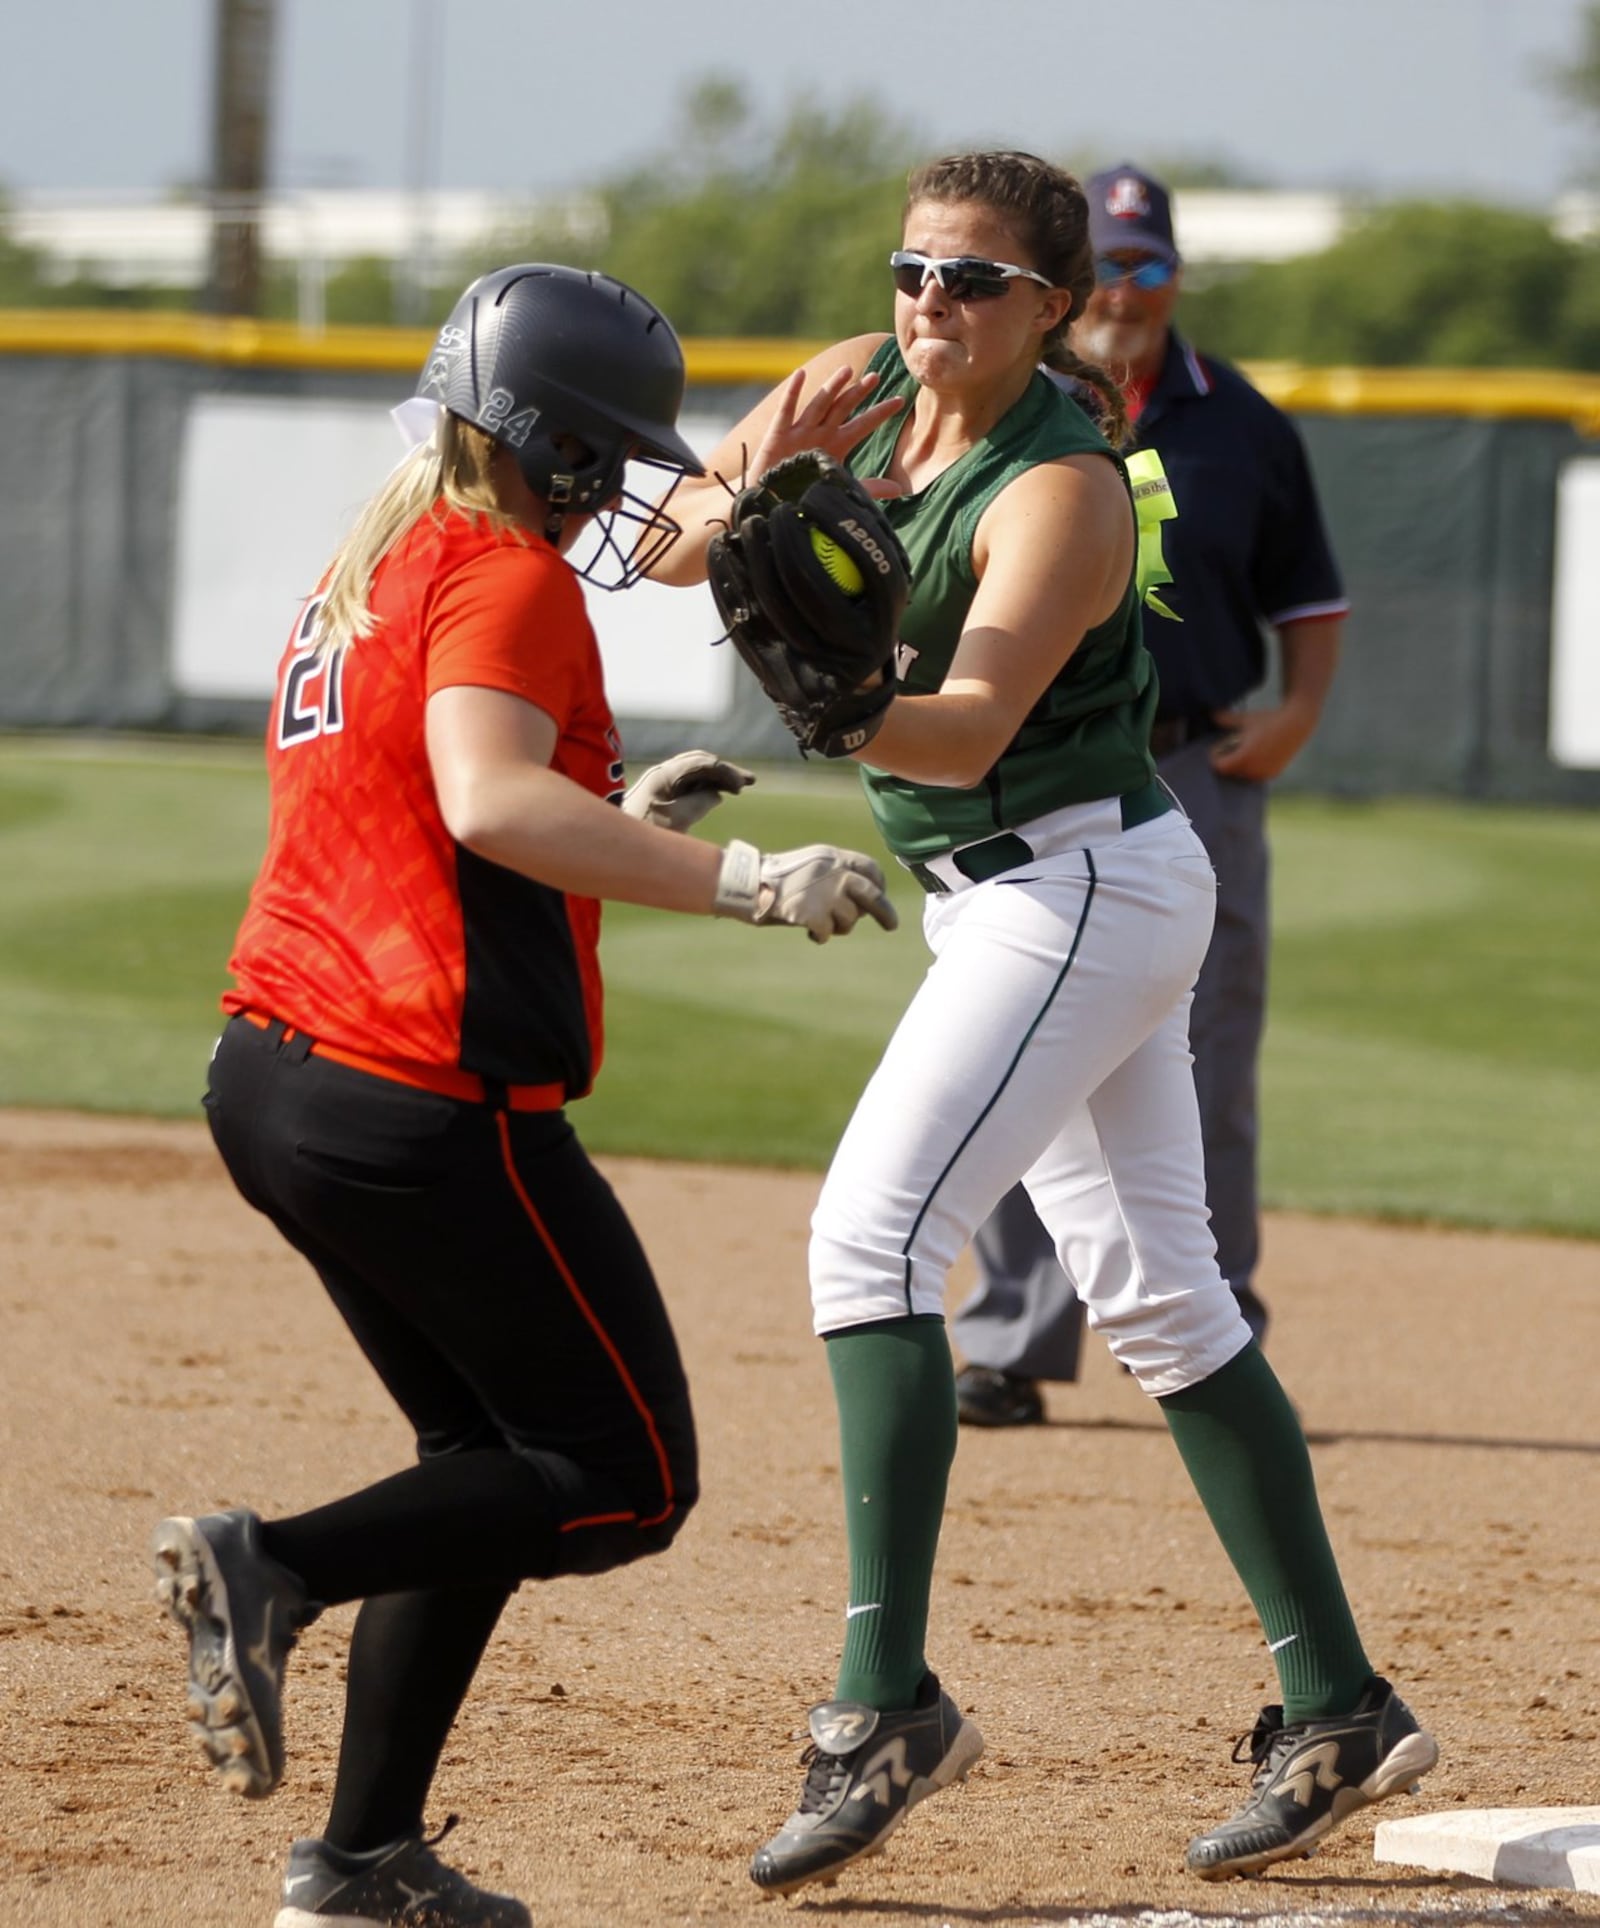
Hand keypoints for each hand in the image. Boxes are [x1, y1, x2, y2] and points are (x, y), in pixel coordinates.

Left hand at [620, 751, 755, 831]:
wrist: (612, 845)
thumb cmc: (642, 833)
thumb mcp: (674, 822)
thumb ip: (698, 805)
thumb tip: (715, 794)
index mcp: (664, 776)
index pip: (702, 763)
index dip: (726, 771)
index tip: (744, 786)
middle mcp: (663, 775)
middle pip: (700, 764)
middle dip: (725, 772)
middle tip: (749, 782)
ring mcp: (661, 784)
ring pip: (696, 774)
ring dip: (718, 779)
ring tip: (740, 788)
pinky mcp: (661, 795)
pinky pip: (689, 785)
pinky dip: (707, 788)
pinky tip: (720, 795)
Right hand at [713, 840, 898, 943]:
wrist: (748, 884)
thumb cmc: (776, 878)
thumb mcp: (812, 864)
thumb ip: (835, 874)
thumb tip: (861, 900)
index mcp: (833, 856)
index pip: (870, 868)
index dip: (879, 885)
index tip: (880, 895)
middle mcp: (834, 872)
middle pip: (872, 894)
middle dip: (884, 912)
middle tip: (892, 925)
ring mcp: (824, 893)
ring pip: (849, 919)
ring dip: (838, 926)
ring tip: (820, 923)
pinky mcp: (812, 913)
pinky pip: (828, 932)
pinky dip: (820, 936)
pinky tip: (810, 932)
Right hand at [746, 367, 905, 498]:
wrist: (774, 506)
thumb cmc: (806, 496)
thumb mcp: (840, 489)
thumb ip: (870, 488)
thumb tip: (899, 490)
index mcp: (837, 445)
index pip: (863, 425)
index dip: (880, 413)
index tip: (901, 401)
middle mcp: (821, 434)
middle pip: (843, 407)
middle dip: (858, 392)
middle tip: (876, 376)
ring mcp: (800, 432)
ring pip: (819, 404)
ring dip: (832, 388)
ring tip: (847, 371)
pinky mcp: (778, 436)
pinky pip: (786, 412)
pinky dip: (792, 393)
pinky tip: (800, 374)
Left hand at [1209, 701, 1318, 782]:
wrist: (1298, 723)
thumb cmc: (1269, 719)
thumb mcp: (1246, 718)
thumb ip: (1226, 718)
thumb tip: (1210, 713)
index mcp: (1245, 756)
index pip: (1219, 766)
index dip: (1216, 756)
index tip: (1220, 745)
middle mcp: (1254, 769)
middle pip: (1230, 772)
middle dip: (1228, 760)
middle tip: (1233, 745)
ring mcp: (1265, 773)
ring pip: (1242, 776)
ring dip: (1240, 765)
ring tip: (1246, 748)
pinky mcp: (1273, 774)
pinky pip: (1254, 776)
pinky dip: (1252, 768)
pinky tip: (1257, 754)